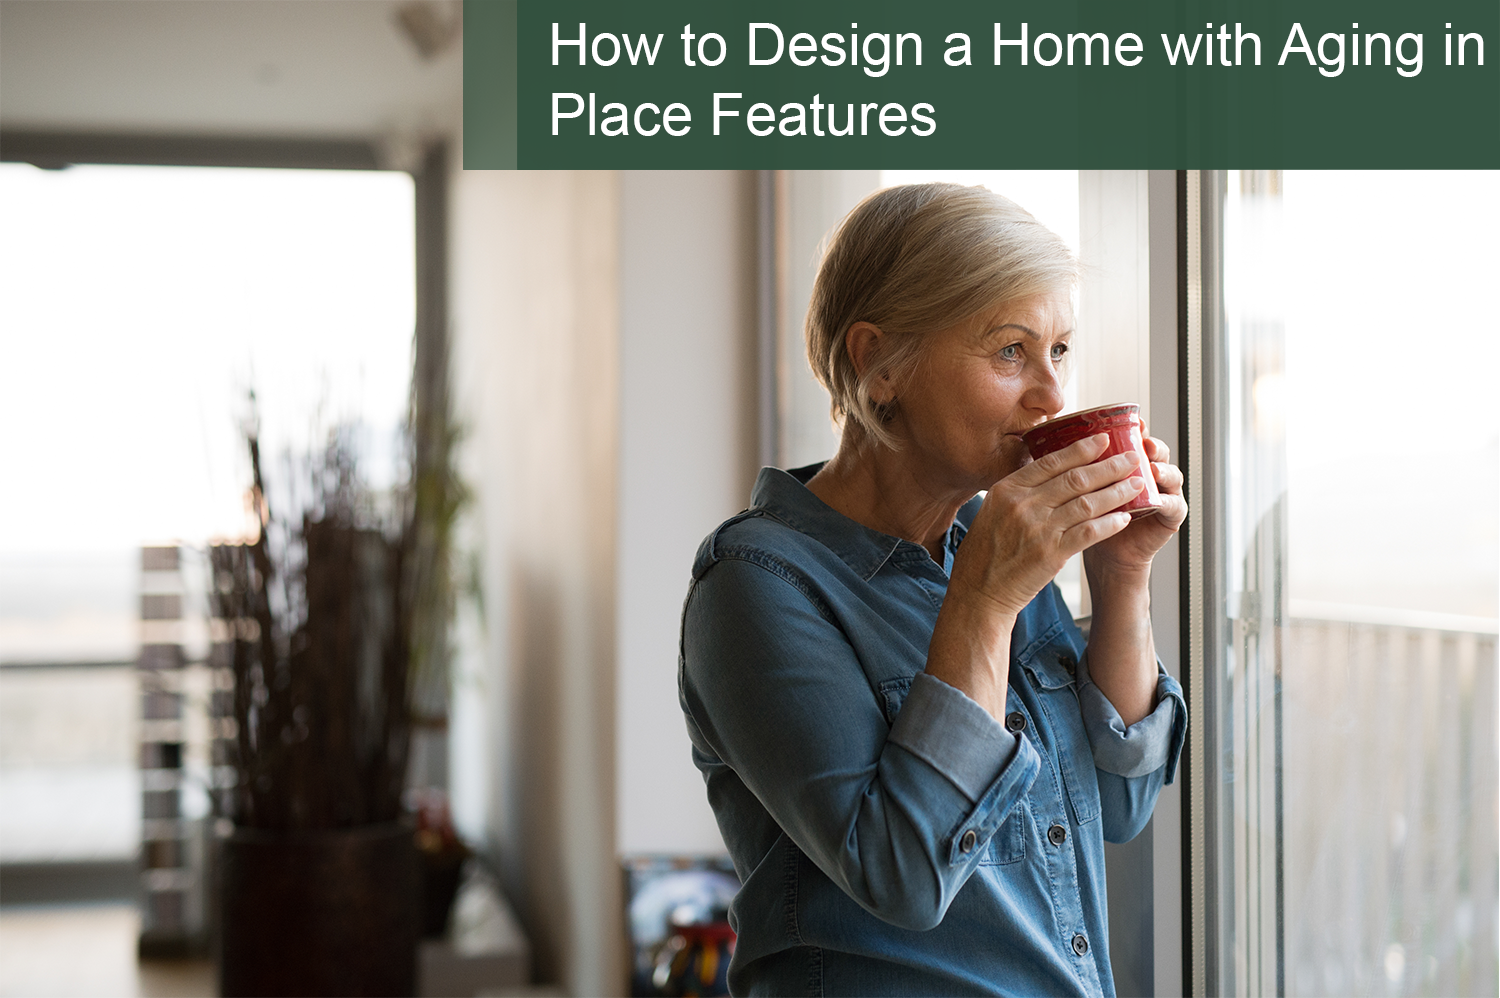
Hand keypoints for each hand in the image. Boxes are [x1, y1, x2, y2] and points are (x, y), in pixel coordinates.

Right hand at [948, 432, 1145, 618]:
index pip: (1051, 462)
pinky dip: (1109, 523)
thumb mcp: (992, 511)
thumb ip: (1019, 492)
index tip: (1104, 440)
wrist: (979, 591)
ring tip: (1137, 485)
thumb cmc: (986, 552)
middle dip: (1109, 466)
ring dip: (1116, 492)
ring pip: (1087, 503)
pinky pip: (1088, 532)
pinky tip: (1124, 518)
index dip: (1081, 449)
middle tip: (1132, 458)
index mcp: (1007, 490)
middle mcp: (1022, 505)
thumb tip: (1050, 472)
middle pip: (1075, 479)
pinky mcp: (1051, 554)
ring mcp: (1038, 529)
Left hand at [1083, 426, 1186, 578]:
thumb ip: (1074, 468)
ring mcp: (1163, 494)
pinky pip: (1173, 505)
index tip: (1128, 422)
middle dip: (1151, 444)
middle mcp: (1148, 474)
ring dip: (1163, 469)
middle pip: (1156, 452)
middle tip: (1144, 441)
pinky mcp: (1170, 517)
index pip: (1134, 440)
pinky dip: (1166, 501)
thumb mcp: (1081, 491)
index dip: (1133, 429)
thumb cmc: (1089, 520)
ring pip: (1171, 474)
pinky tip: (1157, 499)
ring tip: (1152, 468)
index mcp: (1127, 464)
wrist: (1104, 556)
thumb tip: (1043, 440)